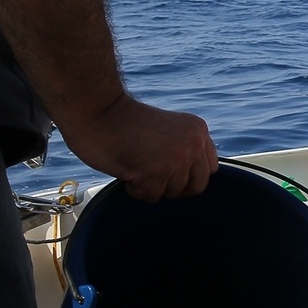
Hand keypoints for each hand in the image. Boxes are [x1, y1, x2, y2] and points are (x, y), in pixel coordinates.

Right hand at [57, 94, 218, 201]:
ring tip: (135, 164)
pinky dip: (135, 189)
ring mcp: (176, 160)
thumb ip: (184, 148)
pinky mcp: (155, 173)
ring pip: (172, 193)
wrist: (98, 110)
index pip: (209, 168)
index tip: (169, 170)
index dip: (188, 175)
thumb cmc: (124, 121)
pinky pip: (151, 196)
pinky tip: (126, 169)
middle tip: (151, 172)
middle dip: (173, 186)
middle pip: (196, 186)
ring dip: (151, 186)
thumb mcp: (170, 130)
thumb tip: (189, 177)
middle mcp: (193, 144)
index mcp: (198, 130)